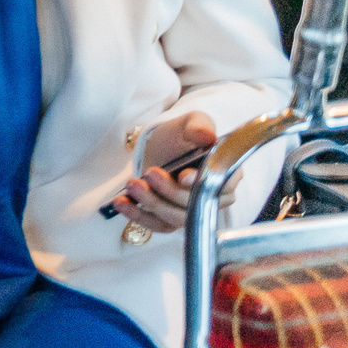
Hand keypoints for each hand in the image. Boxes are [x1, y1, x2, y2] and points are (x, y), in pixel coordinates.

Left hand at [108, 110, 218, 233]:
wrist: (162, 145)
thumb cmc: (183, 134)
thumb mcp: (191, 122)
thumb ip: (199, 127)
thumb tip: (207, 137)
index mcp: (226, 175)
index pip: (218, 187)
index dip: (201, 185)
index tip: (182, 175)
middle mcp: (213, 198)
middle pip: (194, 206)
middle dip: (169, 191)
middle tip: (148, 173)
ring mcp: (192, 211)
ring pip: (175, 219)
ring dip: (151, 204)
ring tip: (131, 185)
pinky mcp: (170, 219)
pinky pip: (157, 225)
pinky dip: (138, 216)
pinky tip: (121, 203)